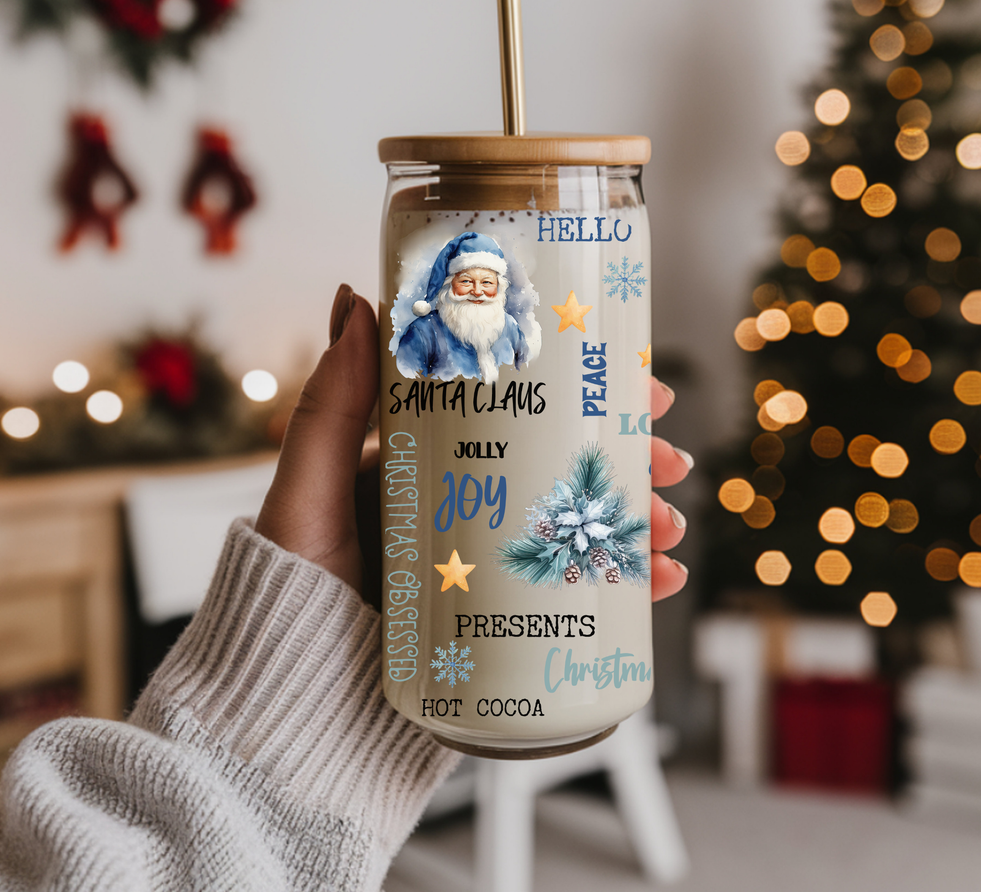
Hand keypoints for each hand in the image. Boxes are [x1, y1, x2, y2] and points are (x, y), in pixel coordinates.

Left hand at [257, 284, 690, 601]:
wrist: (295, 701)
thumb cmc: (289, 589)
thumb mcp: (308, 489)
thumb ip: (330, 404)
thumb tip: (357, 299)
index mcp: (425, 463)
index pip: (516, 412)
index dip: (580, 394)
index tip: (636, 385)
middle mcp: (463, 505)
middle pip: (558, 468)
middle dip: (624, 462)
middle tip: (669, 461)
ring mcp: (485, 563)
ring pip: (576, 527)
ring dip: (634, 522)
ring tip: (670, 528)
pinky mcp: (499, 617)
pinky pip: (570, 592)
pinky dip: (622, 587)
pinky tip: (659, 584)